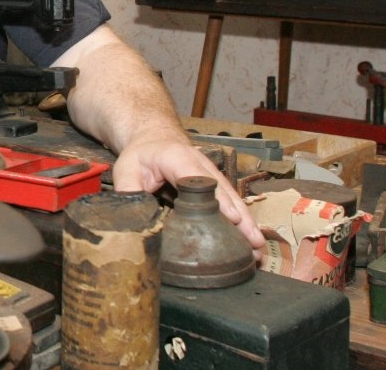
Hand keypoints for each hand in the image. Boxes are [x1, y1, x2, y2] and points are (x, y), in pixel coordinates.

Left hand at [112, 141, 265, 248]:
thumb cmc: (142, 153)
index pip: (201, 180)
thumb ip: (128, 190)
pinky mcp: (216, 185)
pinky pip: (232, 203)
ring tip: (259, 247)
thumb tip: (131, 217)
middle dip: (242, 218)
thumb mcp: (126, 168)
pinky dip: (244, 221)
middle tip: (254, 241)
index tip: (231, 218)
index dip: (217, 199)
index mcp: (179, 159)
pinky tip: (252, 240)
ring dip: (248, 223)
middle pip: (226, 192)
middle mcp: (202, 166)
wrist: (155, 137)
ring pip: (234, 200)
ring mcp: (213, 175)